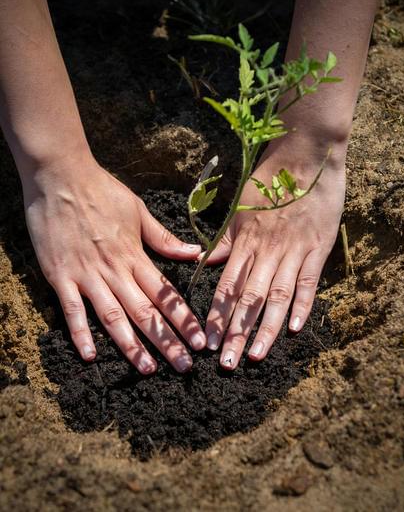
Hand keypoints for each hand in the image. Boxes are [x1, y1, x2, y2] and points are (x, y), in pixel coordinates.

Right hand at [23, 153, 205, 373]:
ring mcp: (86, 275)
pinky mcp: (60, 276)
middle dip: (167, 341)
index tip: (200, 341)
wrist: (61, 176)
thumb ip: (164, 238)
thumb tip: (194, 253)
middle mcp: (114, 270)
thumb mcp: (138, 210)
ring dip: (131, 345)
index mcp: (135, 255)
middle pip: (145, 312)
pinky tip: (90, 356)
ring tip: (148, 369)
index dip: (184, 319)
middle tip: (184, 367)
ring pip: (113, 316)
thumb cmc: (102, 191)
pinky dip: (80, 333)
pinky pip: (71, 309)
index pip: (165, 293)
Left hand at [204, 140, 345, 369]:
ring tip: (255, 355)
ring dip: (266, 328)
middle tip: (226, 362)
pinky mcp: (318, 247)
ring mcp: (294, 250)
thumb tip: (203, 261)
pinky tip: (294, 329)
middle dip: (235, 332)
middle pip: (248, 298)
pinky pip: (309, 281)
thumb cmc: (268, 180)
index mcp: (245, 241)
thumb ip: (224, 238)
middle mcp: (267, 250)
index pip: (227, 286)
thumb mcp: (240, 207)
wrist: (305, 155)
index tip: (207, 341)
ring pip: (277, 296)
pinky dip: (302, 305)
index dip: (216, 315)